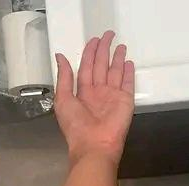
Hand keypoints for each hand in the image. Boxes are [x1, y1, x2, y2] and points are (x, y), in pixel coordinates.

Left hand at [54, 31, 134, 165]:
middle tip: (108, 36)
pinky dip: (128, 73)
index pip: (87, 68)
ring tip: (120, 45)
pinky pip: (128, 84)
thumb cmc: (76, 128)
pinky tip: (128, 63)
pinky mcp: (125, 102)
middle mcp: (98, 94)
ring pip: (115, 72)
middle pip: (101, 67)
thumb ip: (63, 77)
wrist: (94, 146)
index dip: (90, 53)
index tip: (94, 40)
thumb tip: (60, 57)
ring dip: (117, 59)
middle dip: (104, 50)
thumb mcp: (62, 99)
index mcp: (82, 93)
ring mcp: (112, 97)